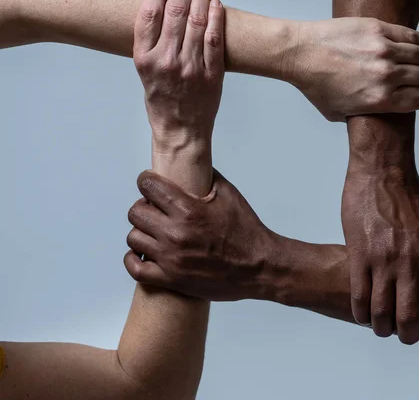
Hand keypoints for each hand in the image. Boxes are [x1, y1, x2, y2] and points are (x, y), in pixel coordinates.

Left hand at [123, 170, 273, 300]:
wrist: (259, 267)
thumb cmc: (247, 231)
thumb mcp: (230, 195)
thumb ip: (207, 177)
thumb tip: (193, 164)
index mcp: (189, 210)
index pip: (148, 186)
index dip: (146, 181)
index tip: (150, 183)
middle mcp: (176, 233)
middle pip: (135, 212)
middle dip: (144, 206)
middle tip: (155, 209)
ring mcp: (171, 258)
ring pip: (133, 237)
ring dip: (141, 231)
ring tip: (154, 231)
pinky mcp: (171, 279)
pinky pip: (135, 269)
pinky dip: (133, 259)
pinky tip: (142, 252)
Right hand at [133, 0, 224, 150]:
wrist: (181, 130)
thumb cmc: (161, 101)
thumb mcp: (144, 72)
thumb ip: (151, 44)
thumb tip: (161, 10)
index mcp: (145, 59)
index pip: (149, 14)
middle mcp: (167, 61)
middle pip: (175, 11)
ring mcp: (191, 67)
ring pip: (197, 20)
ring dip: (200, 0)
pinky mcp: (212, 73)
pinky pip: (215, 38)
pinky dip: (216, 17)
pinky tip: (216, 6)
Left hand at [290, 18, 418, 121]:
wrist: (300, 54)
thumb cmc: (314, 85)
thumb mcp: (337, 113)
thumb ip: (360, 115)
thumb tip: (374, 115)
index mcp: (379, 99)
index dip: (418, 97)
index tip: (411, 92)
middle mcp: (385, 75)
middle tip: (408, 75)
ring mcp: (383, 50)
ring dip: (418, 58)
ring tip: (408, 58)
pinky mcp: (378, 29)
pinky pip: (412, 35)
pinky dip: (415, 41)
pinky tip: (406, 44)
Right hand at [342, 166, 418, 343]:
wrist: (381, 172)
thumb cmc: (406, 196)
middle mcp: (410, 260)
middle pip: (412, 314)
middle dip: (409, 334)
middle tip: (406, 335)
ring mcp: (383, 259)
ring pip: (381, 311)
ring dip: (382, 327)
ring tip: (381, 328)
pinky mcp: (359, 254)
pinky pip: (359, 294)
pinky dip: (361, 311)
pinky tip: (362, 314)